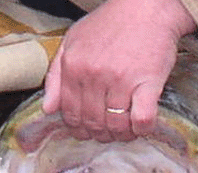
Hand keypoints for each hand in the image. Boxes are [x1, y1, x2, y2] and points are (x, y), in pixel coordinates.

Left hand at [42, 0, 195, 141]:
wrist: (147, 8)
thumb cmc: (111, 25)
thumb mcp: (73, 42)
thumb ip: (56, 76)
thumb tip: (48, 109)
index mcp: (74, 67)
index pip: (70, 112)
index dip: (78, 128)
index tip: (88, 131)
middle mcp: (95, 75)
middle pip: (93, 122)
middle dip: (100, 135)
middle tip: (109, 134)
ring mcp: (122, 80)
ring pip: (116, 124)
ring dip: (121, 135)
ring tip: (126, 132)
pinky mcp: (148, 83)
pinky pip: (142, 118)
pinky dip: (141, 129)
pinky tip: (141, 128)